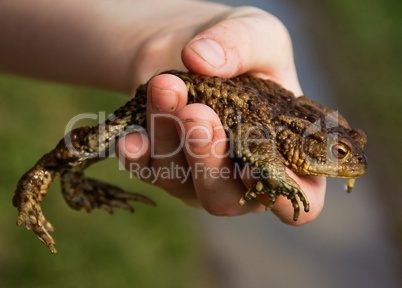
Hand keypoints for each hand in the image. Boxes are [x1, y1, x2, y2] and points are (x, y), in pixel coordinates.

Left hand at [118, 4, 325, 224]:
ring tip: (166, 88)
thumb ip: (241, 44)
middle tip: (198, 115)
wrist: (193, 46)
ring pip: (180, 183)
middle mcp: (241, 176)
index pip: (301, 199)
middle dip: (208, 160)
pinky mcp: (163, 166)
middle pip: (224, 197)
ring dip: (169, 139)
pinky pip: (147, 171)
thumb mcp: (255, 32)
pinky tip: (132, 135)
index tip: (255, 167)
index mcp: (285, 155)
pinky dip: (137, 155)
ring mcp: (198, 176)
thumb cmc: (239, 48)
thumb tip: (202, 59)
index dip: (283, 197)